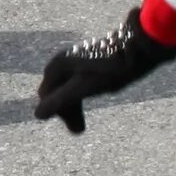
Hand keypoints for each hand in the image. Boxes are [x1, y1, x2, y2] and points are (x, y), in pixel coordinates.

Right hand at [34, 8, 175, 132]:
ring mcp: (75, 59)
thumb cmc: (111, 68)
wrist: (137, 46)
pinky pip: (76, 82)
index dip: (58, 114)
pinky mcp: (88, 60)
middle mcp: (62, 61)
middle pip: (55, 93)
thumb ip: (60, 101)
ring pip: (66, 88)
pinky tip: (92, 99)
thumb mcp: (84, 87)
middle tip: (79, 130)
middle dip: (66, 111)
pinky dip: (80, 95)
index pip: (46, 97)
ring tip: (83, 124)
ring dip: (73, 105)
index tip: (76, 128)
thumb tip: (37, 115)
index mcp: (58, 66)